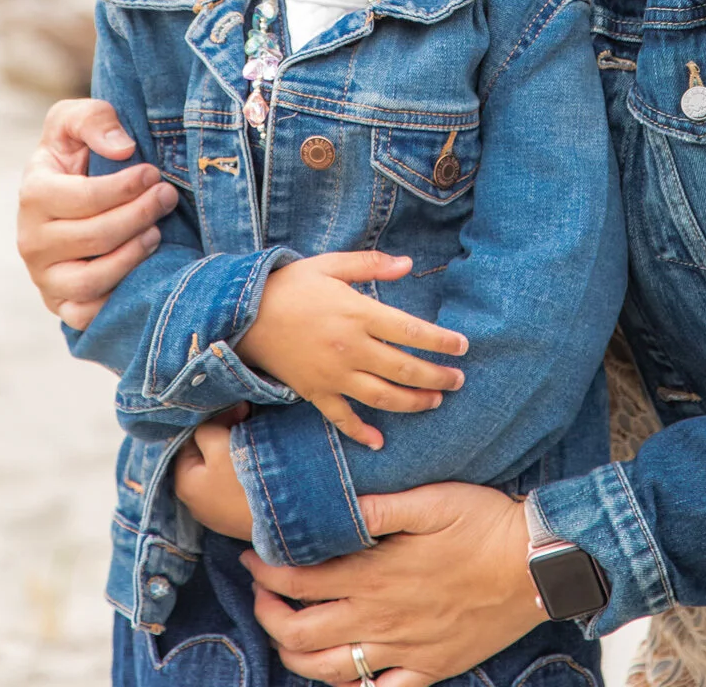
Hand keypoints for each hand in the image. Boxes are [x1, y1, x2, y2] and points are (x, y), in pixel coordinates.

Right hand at [17, 98, 177, 327]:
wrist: (67, 191)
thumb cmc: (75, 152)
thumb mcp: (75, 119)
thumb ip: (94, 119)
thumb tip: (123, 149)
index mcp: (33, 194)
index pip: (84, 199)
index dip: (126, 187)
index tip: (153, 173)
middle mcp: (31, 240)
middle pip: (95, 238)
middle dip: (140, 215)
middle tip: (167, 196)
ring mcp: (44, 277)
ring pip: (92, 280)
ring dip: (134, 255)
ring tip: (157, 231)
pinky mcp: (60, 304)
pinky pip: (88, 314)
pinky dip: (118, 296)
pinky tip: (142, 267)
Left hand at [174, 410, 254, 538]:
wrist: (275, 520)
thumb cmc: (240, 482)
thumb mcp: (219, 445)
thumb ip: (209, 427)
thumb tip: (219, 416)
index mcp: (182, 482)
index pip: (191, 439)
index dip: (213, 421)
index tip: (237, 413)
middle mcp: (192, 502)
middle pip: (204, 456)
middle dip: (222, 437)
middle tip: (246, 424)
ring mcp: (213, 513)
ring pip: (218, 471)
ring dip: (232, 455)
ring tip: (252, 444)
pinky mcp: (231, 518)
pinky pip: (229, 487)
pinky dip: (239, 474)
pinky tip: (254, 467)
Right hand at [238, 254, 468, 449]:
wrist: (243, 315)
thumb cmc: (289, 285)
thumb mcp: (330, 265)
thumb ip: (370, 264)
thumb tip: (407, 264)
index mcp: (357, 313)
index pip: (411, 330)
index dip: (440, 341)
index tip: (463, 347)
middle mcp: (350, 348)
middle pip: (403, 368)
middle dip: (436, 376)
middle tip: (459, 380)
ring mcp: (333, 374)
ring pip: (382, 397)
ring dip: (413, 403)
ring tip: (435, 402)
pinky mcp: (314, 392)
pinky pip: (342, 418)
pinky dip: (361, 433)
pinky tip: (379, 441)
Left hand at [246, 482, 541, 686]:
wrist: (537, 566)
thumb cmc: (486, 523)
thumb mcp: (431, 500)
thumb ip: (378, 507)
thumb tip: (333, 505)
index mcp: (377, 575)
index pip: (300, 582)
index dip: (267, 572)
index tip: (253, 555)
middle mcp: (383, 619)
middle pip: (302, 635)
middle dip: (269, 616)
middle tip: (260, 593)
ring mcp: (405, 650)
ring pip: (330, 672)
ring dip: (296, 655)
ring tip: (287, 632)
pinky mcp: (430, 668)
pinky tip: (343, 674)